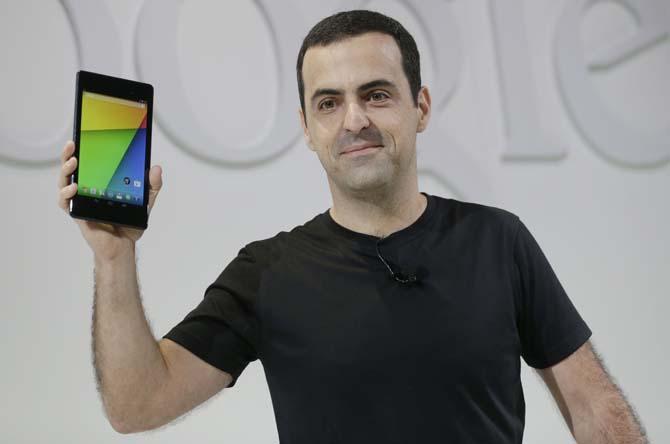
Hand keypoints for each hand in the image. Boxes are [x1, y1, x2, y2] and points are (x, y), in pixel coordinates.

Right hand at [57, 140, 162, 260]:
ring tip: (73, 161)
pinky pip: (65, 202)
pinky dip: (66, 194)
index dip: (86, 147)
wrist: (124, 246)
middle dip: (69, 153)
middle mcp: (87, 188)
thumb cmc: (130, 222)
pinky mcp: (77, 213)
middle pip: (73, 167)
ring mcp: (80, 200)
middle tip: (74, 143)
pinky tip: (73, 188)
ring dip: (66, 170)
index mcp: (100, 181)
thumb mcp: (145, 201)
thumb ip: (152, 185)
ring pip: (64, 181)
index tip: (87, 132)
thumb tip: (156, 168)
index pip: (90, 161)